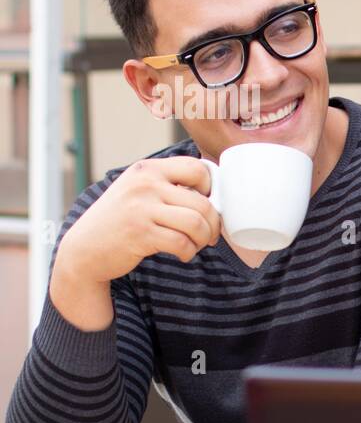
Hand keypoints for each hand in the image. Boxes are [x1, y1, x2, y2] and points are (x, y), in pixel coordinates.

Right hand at [55, 156, 221, 284]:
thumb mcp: (138, 190)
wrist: (84, 248)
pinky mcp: (140, 233)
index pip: (197, 168)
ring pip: (196, 223)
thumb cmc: (120, 220)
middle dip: (213, 224)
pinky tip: (183, 254)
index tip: (206, 206)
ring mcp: (141, 208)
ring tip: (196, 244)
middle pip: (203, 202)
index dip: (211, 189)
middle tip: (209, 235)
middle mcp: (144, 184)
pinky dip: (189, 252)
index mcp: (148, 169)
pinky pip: (182, 243)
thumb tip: (214, 195)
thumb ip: (168, 185)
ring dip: (204, 239)